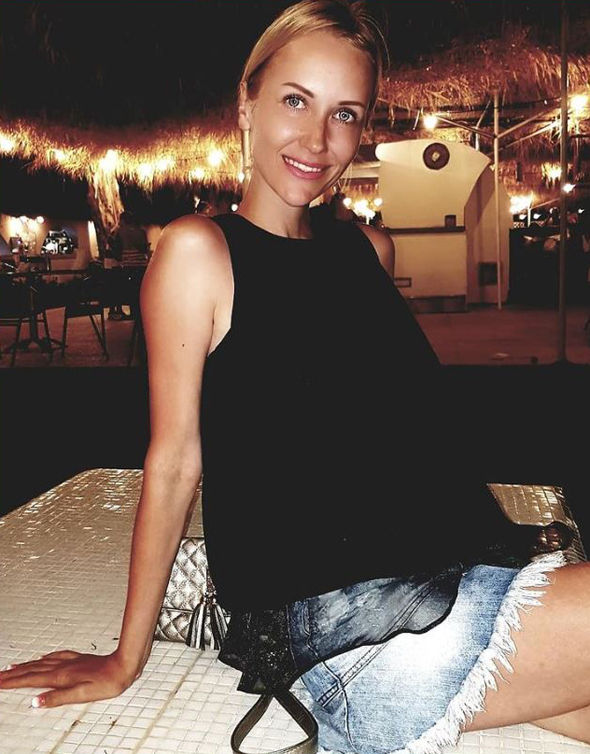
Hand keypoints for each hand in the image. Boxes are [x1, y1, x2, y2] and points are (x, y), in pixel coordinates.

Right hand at [0, 650, 137, 707]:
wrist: (124, 664)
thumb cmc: (107, 682)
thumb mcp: (82, 695)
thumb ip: (58, 698)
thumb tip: (35, 702)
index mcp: (61, 677)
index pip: (31, 680)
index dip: (13, 682)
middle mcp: (62, 666)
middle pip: (32, 669)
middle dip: (13, 673)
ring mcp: (70, 661)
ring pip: (41, 662)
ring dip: (25, 665)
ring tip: (12, 666)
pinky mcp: (78, 658)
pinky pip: (55, 656)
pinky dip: (44, 658)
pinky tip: (43, 657)